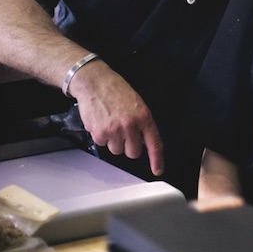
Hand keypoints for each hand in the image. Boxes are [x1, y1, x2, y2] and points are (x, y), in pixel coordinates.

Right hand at [69, 60, 163, 175]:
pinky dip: (101, 136)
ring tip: (111, 122)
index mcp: (143, 116)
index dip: (157, 159)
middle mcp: (130, 125)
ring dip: (114, 141)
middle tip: (123, 131)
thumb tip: (144, 141)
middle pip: (133, 153)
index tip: (158, 170)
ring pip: (117, 150)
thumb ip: (142, 122)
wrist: (95, 82)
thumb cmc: (116, 90)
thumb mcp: (137, 103)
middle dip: (128, 145)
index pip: (154, 142)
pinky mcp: (99, 133)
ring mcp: (114, 131)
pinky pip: (103, 144)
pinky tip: (101, 121)